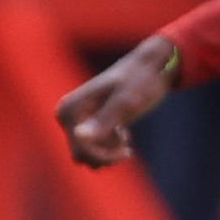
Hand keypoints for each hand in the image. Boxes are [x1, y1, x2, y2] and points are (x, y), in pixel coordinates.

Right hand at [56, 37, 177, 167]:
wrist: (151, 64)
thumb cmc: (140, 79)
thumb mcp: (126, 101)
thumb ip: (104, 119)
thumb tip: (79, 136)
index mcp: (70, 109)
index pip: (80, 148)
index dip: (104, 155)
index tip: (127, 149)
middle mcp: (67, 114)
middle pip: (80, 154)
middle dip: (105, 155)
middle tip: (128, 148)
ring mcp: (77, 118)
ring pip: (85, 154)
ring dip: (107, 153)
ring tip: (124, 138)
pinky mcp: (88, 120)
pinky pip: (91, 147)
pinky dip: (108, 147)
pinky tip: (123, 133)